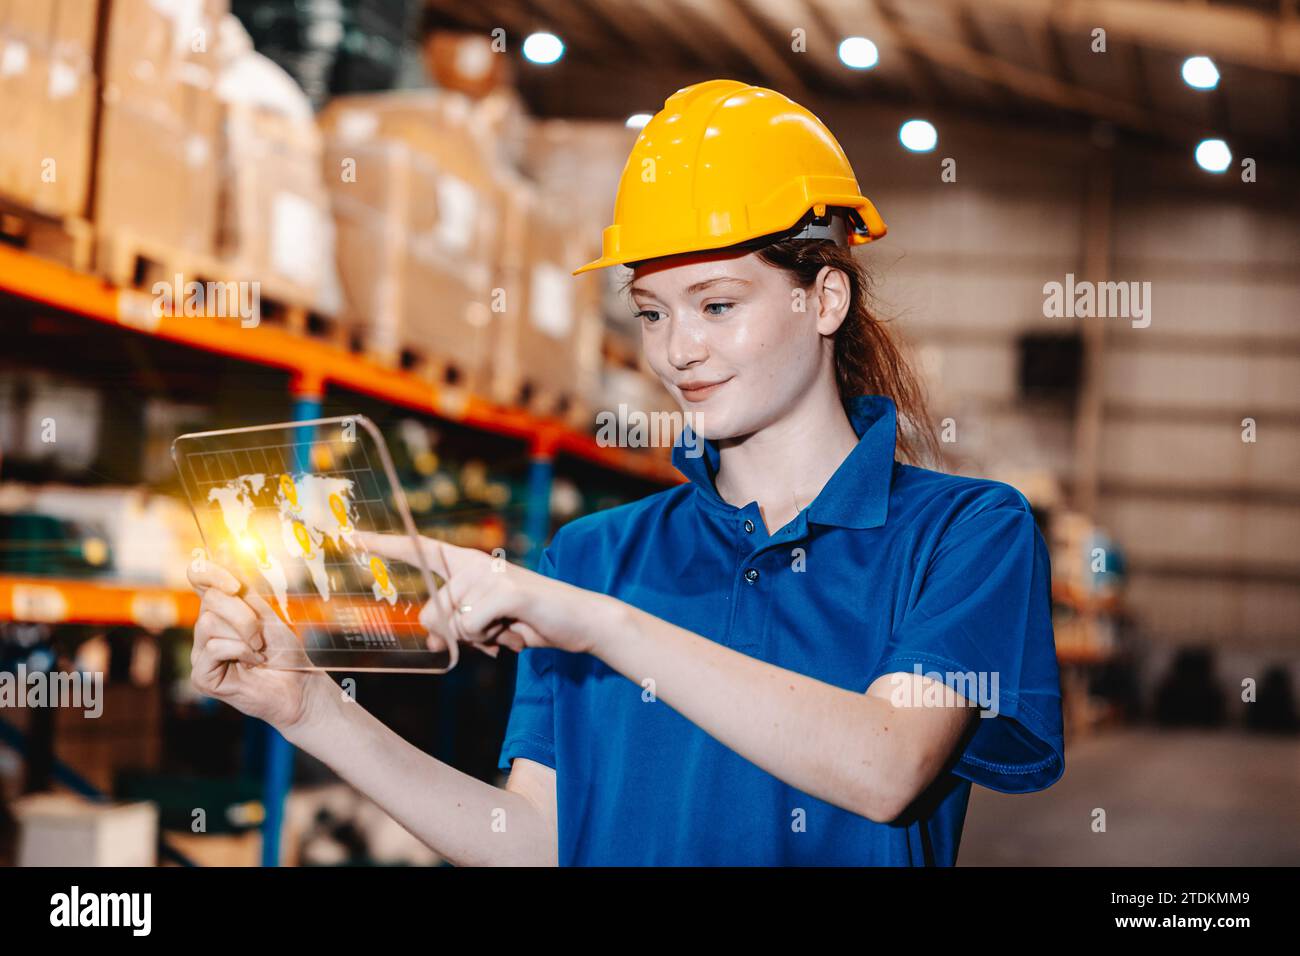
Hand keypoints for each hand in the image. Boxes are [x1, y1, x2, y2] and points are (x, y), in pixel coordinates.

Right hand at [186, 557, 337, 731]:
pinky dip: (240, 652)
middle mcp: (205, 630)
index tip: (234, 583)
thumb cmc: (284, 651)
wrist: (298, 685)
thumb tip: (224, 555)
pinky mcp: (201, 676)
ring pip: (208, 623)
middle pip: (209, 600)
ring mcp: (200, 653)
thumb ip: (243, 592)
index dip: (209, 573)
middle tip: (262, 634)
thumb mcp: (266, 614)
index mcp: (220, 610)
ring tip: (260, 650)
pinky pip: (212, 648)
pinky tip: (253, 663)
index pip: (199, 579)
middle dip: (243, 613)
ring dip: (245, 635)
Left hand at [353, 532, 598, 656]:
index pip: (420, 551)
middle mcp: (474, 563)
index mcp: (468, 564)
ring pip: (453, 624)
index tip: (351, 536)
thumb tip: (433, 637)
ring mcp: (489, 574)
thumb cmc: (529, 620)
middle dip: (459, 635)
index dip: (384, 545)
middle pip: (433, 612)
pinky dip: (492, 638)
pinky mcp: (504, 591)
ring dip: (480, 638)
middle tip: (495, 631)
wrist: (578, 620)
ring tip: (509, 628)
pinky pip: (472, 627)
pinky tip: (514, 630)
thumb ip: (456, 626)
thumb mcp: (485, 627)